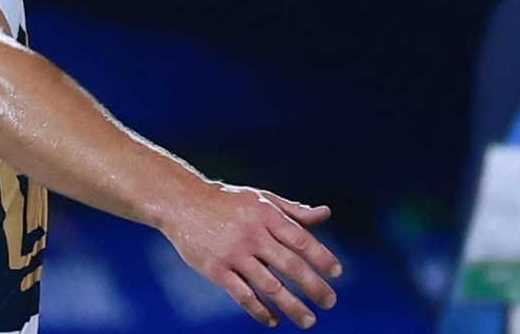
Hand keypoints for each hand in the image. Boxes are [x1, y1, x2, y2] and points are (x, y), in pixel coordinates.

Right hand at [159, 183, 340, 328]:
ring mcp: (233, 253)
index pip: (300, 239)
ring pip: (269, 286)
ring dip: (292, 306)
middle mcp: (252, 234)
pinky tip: (272, 320)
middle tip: (330, 302)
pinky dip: (259, 310)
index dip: (321, 257)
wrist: (182, 203)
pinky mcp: (216, 270)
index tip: (337, 272)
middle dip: (314, 286)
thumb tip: (325, 214)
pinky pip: (243, 295)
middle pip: (290, 265)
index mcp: (266, 215)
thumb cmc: (227, 201)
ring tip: (308, 320)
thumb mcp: (261, 199)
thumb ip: (293, 211)